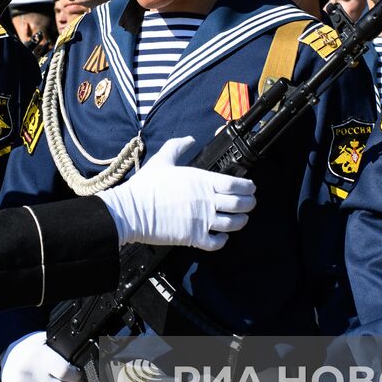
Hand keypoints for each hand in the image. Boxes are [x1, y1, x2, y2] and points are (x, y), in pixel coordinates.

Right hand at [0, 331, 79, 381]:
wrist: (8, 356)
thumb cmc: (32, 349)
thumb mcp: (46, 342)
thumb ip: (64, 354)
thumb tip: (81, 377)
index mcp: (39, 354)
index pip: (65, 372)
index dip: (75, 375)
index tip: (76, 374)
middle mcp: (30, 371)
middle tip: (70, 381)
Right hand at [96, 136, 255, 248]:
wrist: (131, 210)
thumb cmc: (145, 186)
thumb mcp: (162, 160)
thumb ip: (177, 147)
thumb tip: (189, 139)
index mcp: (202, 180)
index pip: (236, 184)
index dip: (248, 187)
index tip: (250, 188)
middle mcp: (206, 200)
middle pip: (240, 204)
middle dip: (249, 204)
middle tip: (249, 203)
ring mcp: (201, 220)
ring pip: (232, 224)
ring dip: (240, 222)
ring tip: (241, 220)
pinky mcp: (193, 237)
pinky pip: (216, 243)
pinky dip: (223, 241)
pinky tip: (222, 237)